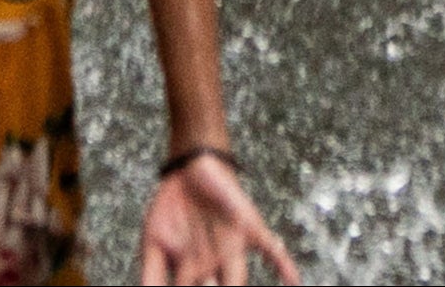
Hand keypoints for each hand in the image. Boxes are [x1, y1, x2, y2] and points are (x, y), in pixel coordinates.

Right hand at [139, 154, 299, 286]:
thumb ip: (150, 276)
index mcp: (193, 273)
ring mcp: (233, 248)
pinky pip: (270, 248)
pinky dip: (284, 265)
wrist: (187, 168)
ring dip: (236, 286)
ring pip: (238, 279)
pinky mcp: (248, 227)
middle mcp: (215, 266)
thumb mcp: (153, 244)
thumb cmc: (171, 210)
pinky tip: (294, 282)